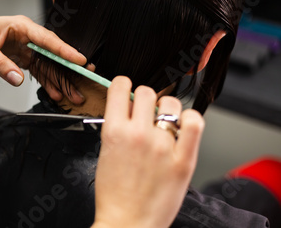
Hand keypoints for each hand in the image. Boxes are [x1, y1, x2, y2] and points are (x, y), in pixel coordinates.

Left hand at [0, 12, 86, 91]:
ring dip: (60, 80)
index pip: (47, 39)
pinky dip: (47, 83)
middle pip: (53, 54)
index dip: (65, 50)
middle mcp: (28, 36)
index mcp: (22, 26)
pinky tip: (56, 94)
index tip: (80, 60)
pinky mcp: (23, 58)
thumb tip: (17, 79)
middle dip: (68, 70)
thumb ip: (0, 64)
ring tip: (73, 96)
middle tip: (84, 82)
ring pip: (48, 65)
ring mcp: (27, 48)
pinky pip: (38, 71)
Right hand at [93, 77, 203, 227]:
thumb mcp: (104, 153)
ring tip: (164, 123)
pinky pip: (194, 124)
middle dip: (144, 100)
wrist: (128, 223)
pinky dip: (191, 119)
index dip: (124, 86)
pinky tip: (183, 126)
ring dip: (166, 108)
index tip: (127, 91)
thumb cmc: (114, 195)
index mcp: (114, 131)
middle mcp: (138, 134)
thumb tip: (129, 109)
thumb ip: (116, 127)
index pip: (121, 86)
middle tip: (144, 113)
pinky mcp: (183, 160)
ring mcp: (163, 146)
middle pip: (147, 92)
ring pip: (170, 103)